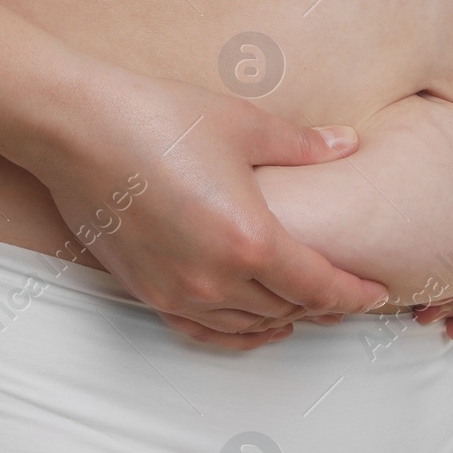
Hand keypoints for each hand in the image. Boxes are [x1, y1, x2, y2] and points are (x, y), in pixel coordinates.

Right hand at [27, 63, 389, 349]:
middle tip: (345, 294)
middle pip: (287, 308)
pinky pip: (202, 330)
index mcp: (250, 239)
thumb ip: (301, 145)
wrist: (76, 130)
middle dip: (322, 305)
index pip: (318, 285)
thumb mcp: (242, 124)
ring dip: (280, 320)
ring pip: (247, 325)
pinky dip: (234, 334)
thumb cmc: (158, 119)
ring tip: (303, 309)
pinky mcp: (146, 291)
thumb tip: (347, 145)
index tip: (376, 293)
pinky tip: (249, 327)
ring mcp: (178, 290)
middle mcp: (216, 278)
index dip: (352, 293)